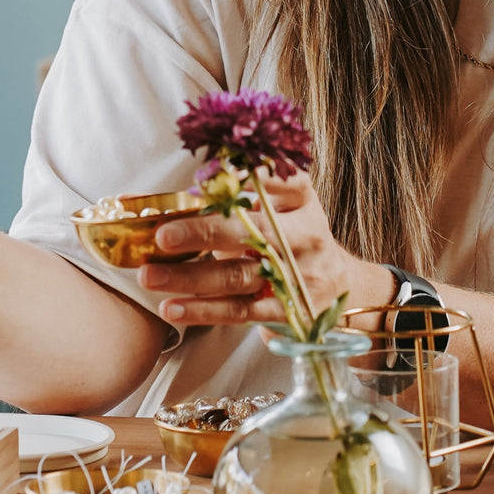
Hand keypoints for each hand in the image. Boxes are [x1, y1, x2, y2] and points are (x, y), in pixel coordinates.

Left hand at [137, 172, 393, 325]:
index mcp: (303, 200)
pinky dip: (204, 311)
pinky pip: (240, 311)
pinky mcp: (288, 312)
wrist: (343, 287)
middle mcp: (305, 236)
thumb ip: (246, 191)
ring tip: (150, 278)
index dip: (242, 182)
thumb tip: (188, 190)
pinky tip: (172, 309)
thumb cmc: (295, 236)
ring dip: (190, 278)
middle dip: (203, 234)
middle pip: (252, 233)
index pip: (278, 184)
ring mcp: (298, 277)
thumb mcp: (286, 204)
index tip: (202, 183)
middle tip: (162, 236)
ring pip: (238, 277)